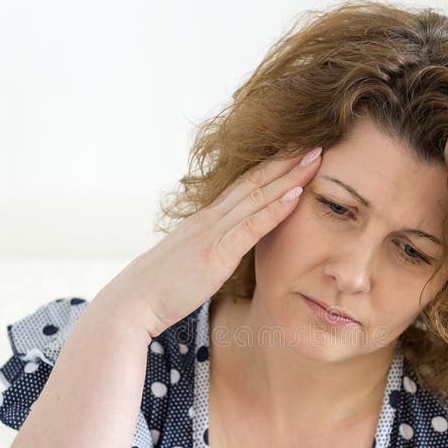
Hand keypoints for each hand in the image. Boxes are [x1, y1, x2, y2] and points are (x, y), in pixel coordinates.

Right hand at [96, 147, 322, 337]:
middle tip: (316, 142)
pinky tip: (296, 196)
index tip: (295, 153)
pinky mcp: (216, 255)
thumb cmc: (157, 292)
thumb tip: (219, 257)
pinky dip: (275, 209)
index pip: (242, 187)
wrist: (130, 305)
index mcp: (203, 223)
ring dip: (288, 176)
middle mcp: (209, 220)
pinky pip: (251, 226)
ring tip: (315, 157)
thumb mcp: (188, 266)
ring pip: (256, 196)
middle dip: (286, 161)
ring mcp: (212, 234)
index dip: (270, 169)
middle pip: (253, 182)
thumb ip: (207, 255)